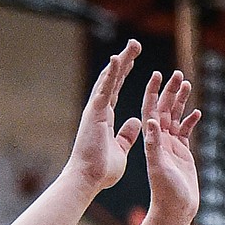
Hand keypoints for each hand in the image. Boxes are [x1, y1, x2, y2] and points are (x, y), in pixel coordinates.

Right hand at [66, 40, 143, 195]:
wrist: (88, 180)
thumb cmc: (101, 171)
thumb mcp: (121, 150)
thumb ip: (127, 135)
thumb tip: (135, 122)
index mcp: (104, 118)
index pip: (114, 91)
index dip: (123, 75)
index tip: (131, 61)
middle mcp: (99, 110)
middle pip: (113, 79)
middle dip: (124, 61)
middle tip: (135, 45)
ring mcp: (96, 110)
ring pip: (110, 79)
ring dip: (122, 61)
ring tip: (134, 45)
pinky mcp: (95, 113)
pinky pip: (105, 89)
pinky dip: (111, 73)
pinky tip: (118, 58)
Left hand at [142, 69, 200, 224]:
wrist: (174, 211)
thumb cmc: (165, 193)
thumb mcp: (158, 167)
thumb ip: (154, 145)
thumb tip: (151, 121)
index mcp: (152, 141)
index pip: (150, 111)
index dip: (153, 92)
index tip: (157, 74)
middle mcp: (160, 141)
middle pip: (164, 110)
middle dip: (170, 91)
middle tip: (177, 73)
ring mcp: (171, 147)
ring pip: (176, 118)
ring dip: (180, 101)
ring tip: (186, 84)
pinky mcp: (182, 154)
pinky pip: (185, 132)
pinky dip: (190, 121)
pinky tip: (197, 112)